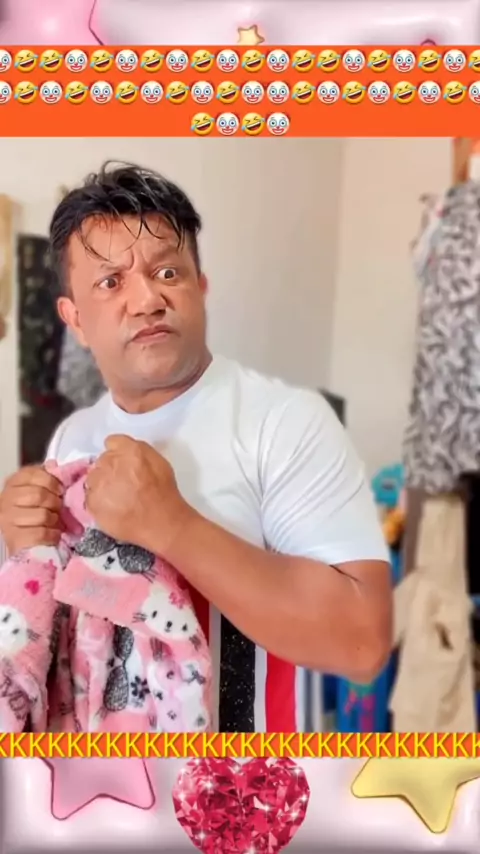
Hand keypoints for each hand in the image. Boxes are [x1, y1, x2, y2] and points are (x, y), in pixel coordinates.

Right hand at [0, 465, 63, 554]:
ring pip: (42, 515)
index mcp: (12, 483)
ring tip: (53, 521)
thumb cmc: (34, 512)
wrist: (27, 543)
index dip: (51, 481)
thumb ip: (46, 476)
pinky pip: (41, 533)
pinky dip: (52, 534)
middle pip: (39, 494)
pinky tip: (52, 534)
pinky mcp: (14, 539)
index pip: (32, 474)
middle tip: (57, 508)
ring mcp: (7, 520)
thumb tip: (53, 464)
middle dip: (55, 502)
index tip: (60, 489)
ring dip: (54, 519)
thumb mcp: (39, 490)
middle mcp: (4, 500)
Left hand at [85, 435, 189, 555]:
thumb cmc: (164, 493)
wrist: (160, 522)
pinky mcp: (92, 502)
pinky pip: (89, 497)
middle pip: (101, 461)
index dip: (117, 453)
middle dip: (109, 470)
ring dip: (101, 485)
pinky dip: (98, 502)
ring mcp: (98, 482)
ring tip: (116, 498)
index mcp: (129, 450)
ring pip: (92, 478)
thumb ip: (139, 451)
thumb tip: (125, 450)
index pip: (112, 441)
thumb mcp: (159, 462)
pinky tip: (112, 509)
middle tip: (122, 484)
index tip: (123, 464)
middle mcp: (110, 462)